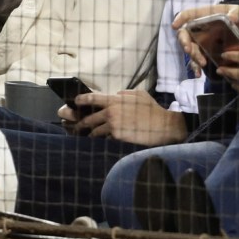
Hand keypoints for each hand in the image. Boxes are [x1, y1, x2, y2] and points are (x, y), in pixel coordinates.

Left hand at [63, 90, 186, 145]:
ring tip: (87, 138)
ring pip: (94, 131)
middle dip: (81, 124)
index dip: (80, 100)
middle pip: (88, 118)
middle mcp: (111, 111)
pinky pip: (104, 140)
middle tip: (77, 127)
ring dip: (90, 135)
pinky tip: (99, 144)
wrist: (163, 126)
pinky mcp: (117, 137)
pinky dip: (101, 142)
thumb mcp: (139, 95)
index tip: (75, 103)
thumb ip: (125, 93)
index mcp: (115, 99)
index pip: (91, 98)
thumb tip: (116, 94)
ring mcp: (113, 125)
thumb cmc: (152, 110)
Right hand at [172, 4, 238, 70]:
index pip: (188, 15)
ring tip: (202, 63)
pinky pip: (196, 60)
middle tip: (189, 50)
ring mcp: (200, 41)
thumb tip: (232, 18)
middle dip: (184, 42)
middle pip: (184, 34)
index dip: (180, 19)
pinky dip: (196, 67)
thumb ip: (236, 13)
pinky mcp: (205, 53)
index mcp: (204, 16)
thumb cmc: (238, 16)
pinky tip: (199, 74)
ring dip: (193, 56)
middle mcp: (198, 29)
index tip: (175, 26)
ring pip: (190, 49)